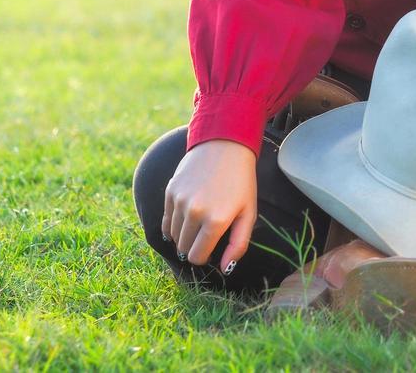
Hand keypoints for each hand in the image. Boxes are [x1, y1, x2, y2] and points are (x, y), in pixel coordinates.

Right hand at [162, 138, 257, 272]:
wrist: (225, 146)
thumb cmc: (241, 182)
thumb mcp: (248, 213)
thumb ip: (238, 245)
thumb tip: (224, 270)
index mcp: (215, 221)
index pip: (198, 257)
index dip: (204, 256)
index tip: (211, 247)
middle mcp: (194, 212)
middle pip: (184, 248)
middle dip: (194, 246)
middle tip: (207, 233)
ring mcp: (180, 201)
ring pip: (174, 236)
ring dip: (184, 235)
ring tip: (199, 222)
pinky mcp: (170, 190)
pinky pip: (166, 220)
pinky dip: (174, 224)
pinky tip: (186, 217)